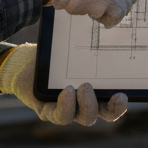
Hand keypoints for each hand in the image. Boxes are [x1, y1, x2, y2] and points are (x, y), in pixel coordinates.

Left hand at [0, 43, 127, 124]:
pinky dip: (67, 105)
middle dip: (111, 108)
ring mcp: (68, 110)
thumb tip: (108, 29)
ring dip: (89, 104)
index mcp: (95, 92)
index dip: (120, 105)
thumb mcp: (74, 52)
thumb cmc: (54, 56)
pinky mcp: (49, 112)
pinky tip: (67, 91)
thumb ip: (90, 49)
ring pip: (85, 118)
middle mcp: (84, 104)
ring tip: (84, 86)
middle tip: (112, 94)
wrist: (24, 62)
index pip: (113, 105)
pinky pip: (61, 116)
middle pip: (104, 115)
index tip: (123, 94)